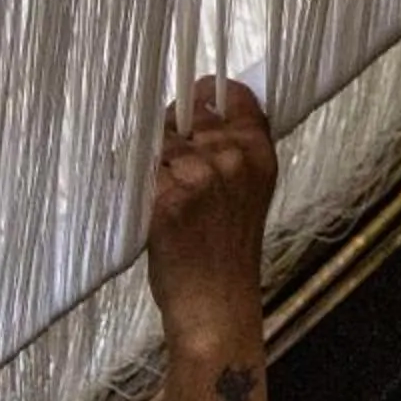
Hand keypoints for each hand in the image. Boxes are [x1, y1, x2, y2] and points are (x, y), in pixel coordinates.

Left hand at [147, 77, 277, 354]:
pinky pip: (141, 172)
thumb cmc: (228, 254)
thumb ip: (232, 152)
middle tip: (176, 173)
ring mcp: (201, 177)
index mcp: (259, 155)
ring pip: (159, 144)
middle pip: (187, 115)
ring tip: (169, 201)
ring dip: (154, 165)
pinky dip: (140, 188)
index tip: (194, 105)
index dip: (206, 95)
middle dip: (172, 135)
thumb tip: (195, 112)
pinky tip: (155, 214)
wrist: (216, 305)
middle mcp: (233, 159)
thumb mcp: (247, 194)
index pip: (232, 95)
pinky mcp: (168, 197)